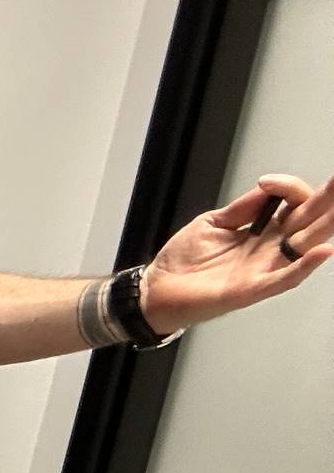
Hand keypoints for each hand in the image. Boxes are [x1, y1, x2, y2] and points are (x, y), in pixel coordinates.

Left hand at [142, 171, 333, 331]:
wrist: (156, 290)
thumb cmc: (184, 261)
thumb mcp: (213, 223)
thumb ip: (242, 208)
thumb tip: (268, 187)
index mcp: (264, 232)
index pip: (294, 205)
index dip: (289, 189)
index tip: (267, 182)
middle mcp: (271, 250)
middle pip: (310, 222)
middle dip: (328, 201)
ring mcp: (264, 269)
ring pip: (306, 247)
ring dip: (326, 226)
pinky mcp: (252, 289)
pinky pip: (284, 278)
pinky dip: (303, 266)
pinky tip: (323, 251)